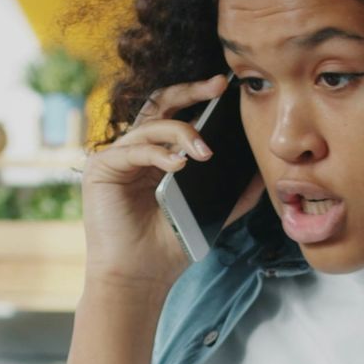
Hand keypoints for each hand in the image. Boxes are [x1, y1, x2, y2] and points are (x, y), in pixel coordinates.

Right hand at [82, 75, 239, 291]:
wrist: (138, 277)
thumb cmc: (168, 248)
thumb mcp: (210, 214)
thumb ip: (234, 194)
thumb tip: (263, 174)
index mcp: (157, 158)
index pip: (177, 116)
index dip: (199, 98)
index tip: (227, 88)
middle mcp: (135, 152)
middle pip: (159, 105)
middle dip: (190, 91)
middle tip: (218, 86)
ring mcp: (116, 158)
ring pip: (150, 126)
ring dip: (182, 133)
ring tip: (205, 152)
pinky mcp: (101, 169)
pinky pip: (134, 149)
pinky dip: (159, 153)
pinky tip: (179, 164)